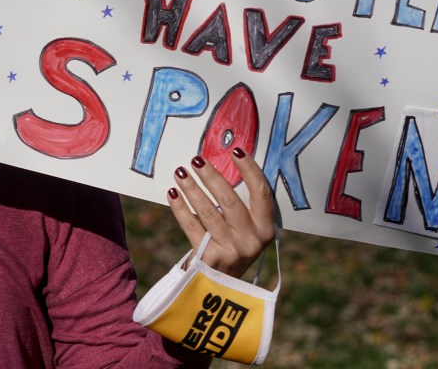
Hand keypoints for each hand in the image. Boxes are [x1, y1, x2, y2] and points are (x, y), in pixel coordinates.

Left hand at [167, 148, 275, 277]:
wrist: (224, 287)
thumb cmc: (235, 246)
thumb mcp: (249, 229)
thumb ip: (243, 204)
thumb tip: (222, 163)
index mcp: (265, 229)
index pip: (261, 193)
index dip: (249, 170)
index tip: (235, 150)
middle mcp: (251, 240)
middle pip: (230, 201)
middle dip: (211, 177)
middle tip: (197, 159)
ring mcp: (230, 251)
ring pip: (208, 212)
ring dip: (192, 189)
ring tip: (180, 172)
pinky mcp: (209, 259)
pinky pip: (191, 227)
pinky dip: (180, 209)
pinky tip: (172, 194)